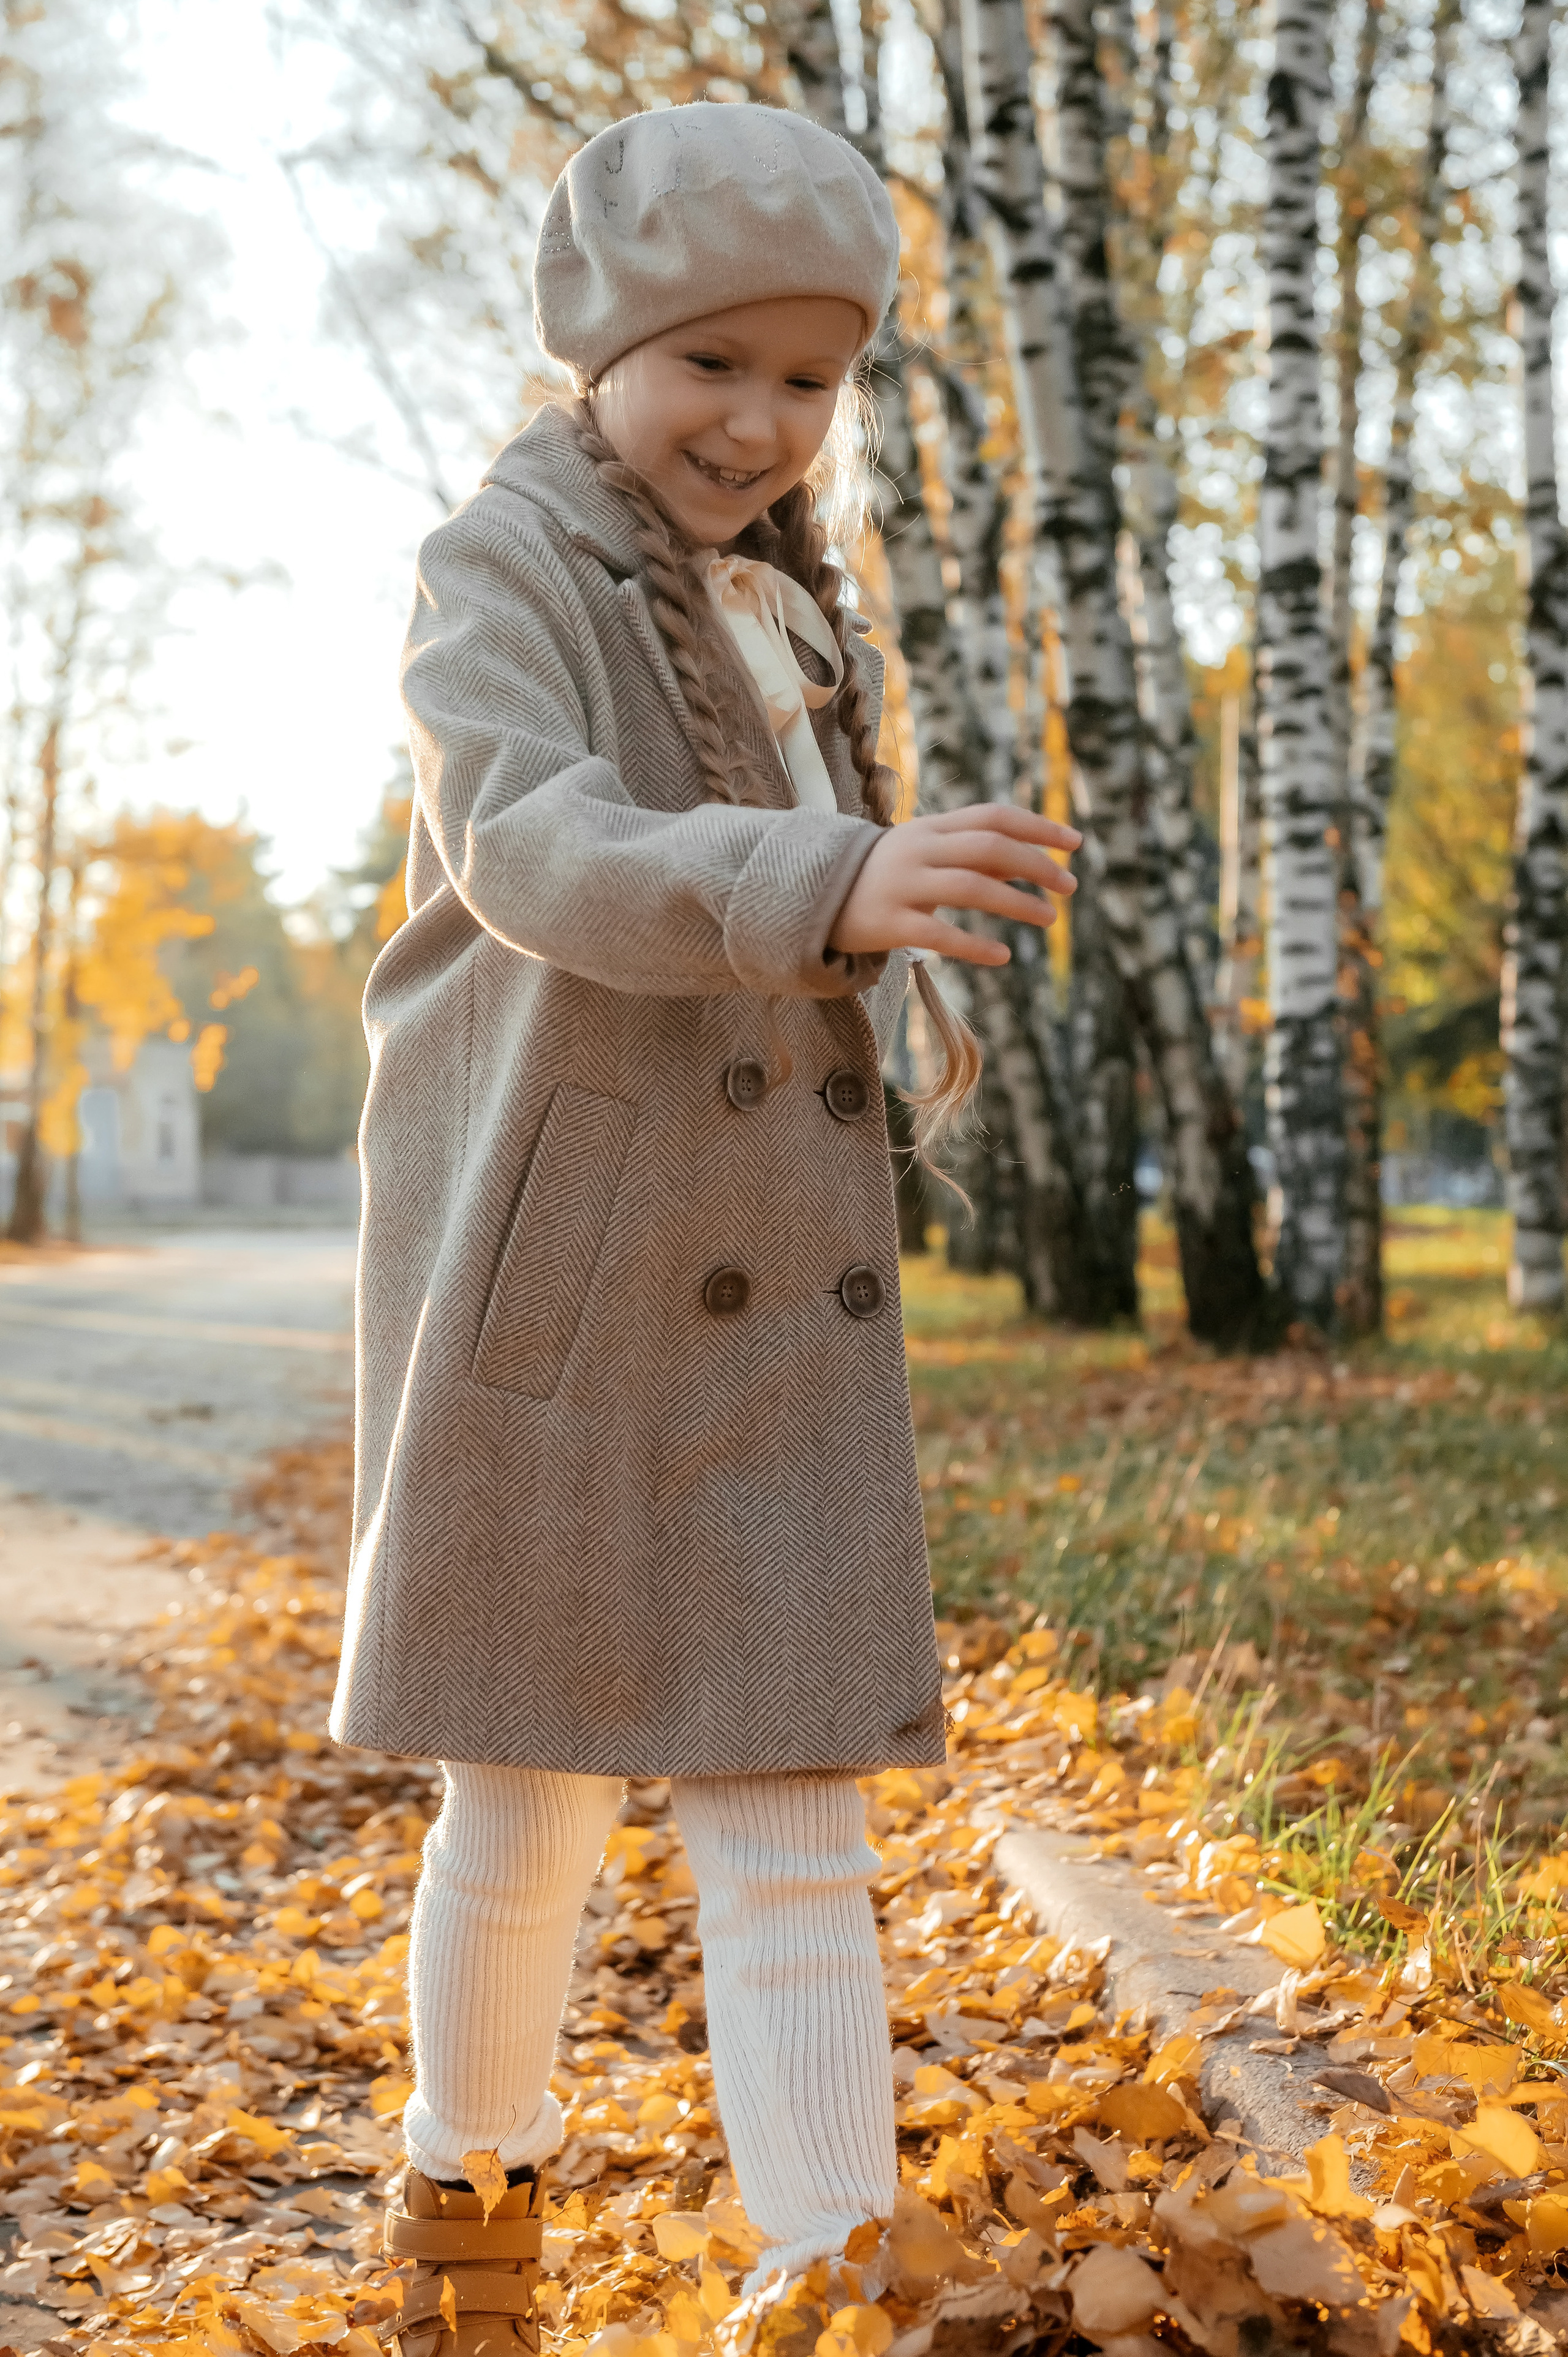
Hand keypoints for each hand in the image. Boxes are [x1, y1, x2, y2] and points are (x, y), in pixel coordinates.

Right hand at [828, 804, 1081, 966]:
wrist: (811, 896)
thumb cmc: (884, 875)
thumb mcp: (928, 854)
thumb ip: (975, 856)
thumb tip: (1033, 862)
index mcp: (931, 827)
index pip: (993, 816)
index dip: (1038, 825)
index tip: (1076, 842)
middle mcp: (918, 850)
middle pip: (988, 847)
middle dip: (1036, 863)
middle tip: (1070, 885)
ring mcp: (902, 885)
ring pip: (970, 888)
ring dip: (1016, 902)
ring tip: (1049, 918)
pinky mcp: (888, 923)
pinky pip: (938, 934)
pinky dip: (975, 945)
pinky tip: (1004, 955)